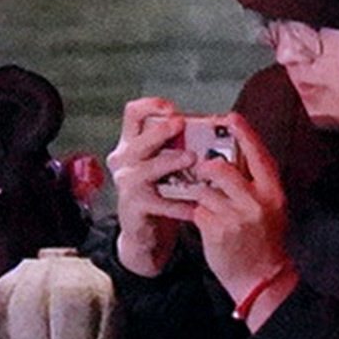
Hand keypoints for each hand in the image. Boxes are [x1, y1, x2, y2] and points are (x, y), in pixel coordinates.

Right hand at [109, 98, 190, 277]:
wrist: (145, 232)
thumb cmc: (160, 191)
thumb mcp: (164, 163)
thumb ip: (178, 145)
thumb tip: (214, 127)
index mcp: (132, 144)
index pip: (133, 113)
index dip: (151, 106)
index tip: (173, 109)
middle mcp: (124, 160)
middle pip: (139, 139)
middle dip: (161, 130)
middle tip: (182, 124)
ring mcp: (126, 183)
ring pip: (147, 168)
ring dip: (171, 161)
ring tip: (192, 159)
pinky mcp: (134, 206)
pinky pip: (159, 202)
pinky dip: (179, 204)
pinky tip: (196, 205)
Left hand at [186, 126, 291, 309]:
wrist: (262, 280)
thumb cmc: (264, 242)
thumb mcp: (270, 209)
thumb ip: (255, 185)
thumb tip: (232, 159)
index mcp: (273, 192)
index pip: (258, 153)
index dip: (244, 132)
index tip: (229, 117)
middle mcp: (256, 201)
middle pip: (222, 168)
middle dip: (205, 165)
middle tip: (198, 165)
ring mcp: (235, 216)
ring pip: (204, 188)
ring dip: (194, 189)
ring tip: (192, 191)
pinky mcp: (216, 230)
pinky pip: (196, 209)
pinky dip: (191, 209)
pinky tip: (192, 213)